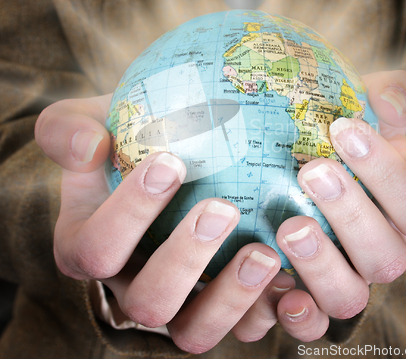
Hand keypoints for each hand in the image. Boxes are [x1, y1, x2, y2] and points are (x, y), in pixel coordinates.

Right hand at [35, 95, 290, 352]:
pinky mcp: (219, 304)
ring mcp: (178, 301)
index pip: (96, 248)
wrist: (168, 154)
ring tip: (264, 252)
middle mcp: (132, 284)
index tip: (170, 162)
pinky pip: (242, 328)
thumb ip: (66, 128)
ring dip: (230, 297)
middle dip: (183, 259)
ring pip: (194, 330)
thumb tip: (88, 147)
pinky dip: (267, 310)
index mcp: (91, 246)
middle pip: (147, 302)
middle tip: (220, 209)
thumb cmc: (127, 138)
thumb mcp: (89, 121)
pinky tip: (292, 276)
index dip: (128, 214)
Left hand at [272, 70, 405, 340]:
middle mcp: (380, 252)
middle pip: (387, 256)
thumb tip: (391, 99)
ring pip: (350, 296)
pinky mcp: (307, 299)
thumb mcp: (362, 109)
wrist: (295, 166)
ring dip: (323, 265)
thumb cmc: (334, 138)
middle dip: (352, 214)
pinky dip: (299, 316)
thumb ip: (388, 96)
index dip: (388, 172)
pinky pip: (312, 324)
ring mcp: (346, 280)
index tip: (344, 128)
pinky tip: (280, 290)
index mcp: (403, 211)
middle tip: (313, 170)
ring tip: (290, 225)